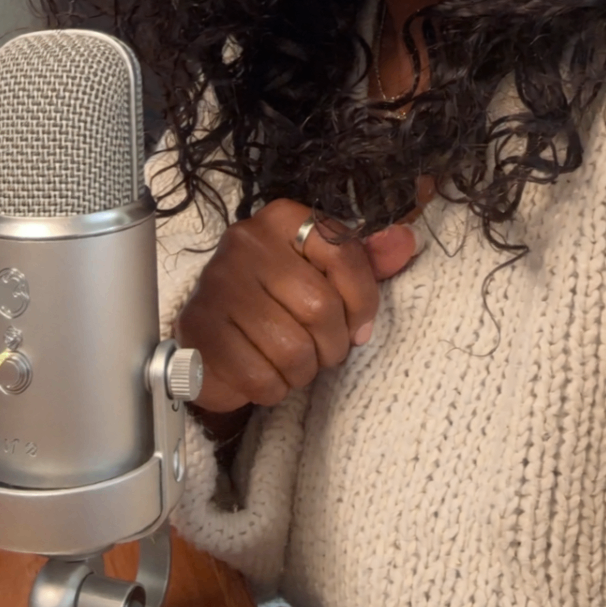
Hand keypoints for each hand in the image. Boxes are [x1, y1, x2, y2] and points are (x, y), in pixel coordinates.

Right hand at [176, 197, 418, 415]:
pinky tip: (265, 373)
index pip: (343, 254)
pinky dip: (273, 387)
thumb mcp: (326, 275)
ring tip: (292, 362)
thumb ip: (368, 260)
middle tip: (322, 351)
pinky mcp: (200, 330)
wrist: (214, 339)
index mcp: (283, 219)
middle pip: (320, 307)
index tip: (360, 325)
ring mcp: (218, 284)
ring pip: (292, 348)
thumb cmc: (280, 304)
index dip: (363, 301)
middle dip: (332, 344)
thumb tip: (405, 240)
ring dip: (302, 370)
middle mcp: (246, 241)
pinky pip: (261, 376)